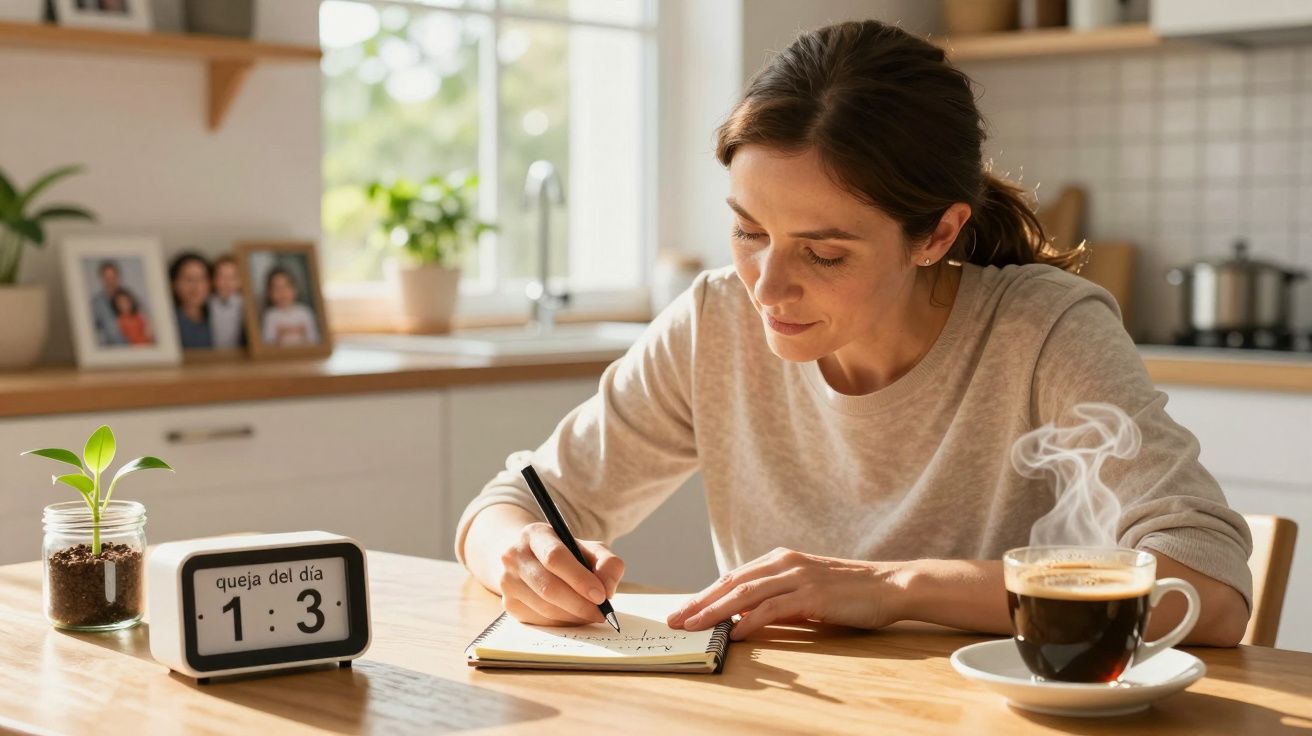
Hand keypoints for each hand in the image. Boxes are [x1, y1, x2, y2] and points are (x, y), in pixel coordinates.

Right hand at [498, 522, 624, 626]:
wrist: (532, 559)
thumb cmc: (568, 555)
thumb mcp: (591, 550)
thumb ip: (608, 564)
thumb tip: (607, 590)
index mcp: (535, 534)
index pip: (554, 557)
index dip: (579, 579)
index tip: (601, 596)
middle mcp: (514, 556)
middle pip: (548, 587)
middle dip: (580, 604)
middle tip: (601, 613)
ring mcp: (508, 581)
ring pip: (544, 607)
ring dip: (573, 616)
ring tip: (591, 614)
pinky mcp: (509, 604)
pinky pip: (540, 620)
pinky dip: (562, 622)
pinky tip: (574, 616)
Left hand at [666, 547, 906, 639]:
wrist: (889, 586)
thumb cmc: (848, 593)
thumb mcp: (805, 594)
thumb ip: (776, 602)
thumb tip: (744, 618)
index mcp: (779, 560)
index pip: (733, 577)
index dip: (705, 594)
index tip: (683, 610)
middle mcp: (783, 562)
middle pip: (731, 582)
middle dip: (699, 601)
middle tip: (675, 619)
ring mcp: (797, 576)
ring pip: (745, 593)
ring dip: (715, 611)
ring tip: (693, 626)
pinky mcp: (811, 593)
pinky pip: (772, 608)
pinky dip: (749, 620)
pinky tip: (734, 633)